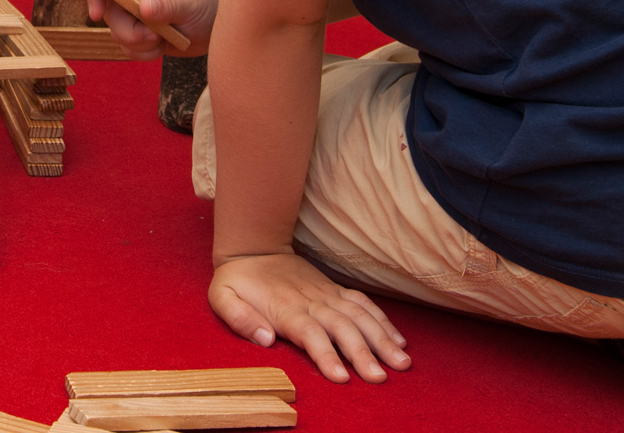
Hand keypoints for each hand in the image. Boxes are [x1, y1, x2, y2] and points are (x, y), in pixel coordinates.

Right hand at [91, 0, 218, 58]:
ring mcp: (135, 13)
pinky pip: (128, 48)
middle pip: (109, 12)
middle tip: (154, 37)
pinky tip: (161, 48)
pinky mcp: (140, 33)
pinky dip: (142, 53)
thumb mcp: (189, 2)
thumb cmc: (207, 2)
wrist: (221, 22)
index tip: (96, 15)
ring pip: (117, 33)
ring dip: (138, 44)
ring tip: (163, 41)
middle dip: (128, 31)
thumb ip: (166, 5)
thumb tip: (144, 8)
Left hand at [208, 253, 409, 383]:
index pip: (310, 334)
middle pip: (342, 328)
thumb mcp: (221, 296)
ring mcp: (326, 294)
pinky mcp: (334, 290)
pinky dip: (382, 320)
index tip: (341, 377)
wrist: (253, 246)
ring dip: (382, 338)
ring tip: (402, 362)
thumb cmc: (238, 279)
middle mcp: (311, 301)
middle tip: (380, 377)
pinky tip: (399, 340)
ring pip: (359, 316)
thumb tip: (264, 339)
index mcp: (286, 308)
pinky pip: (363, 303)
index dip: (326, 355)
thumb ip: (239, 318)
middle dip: (363, 353)